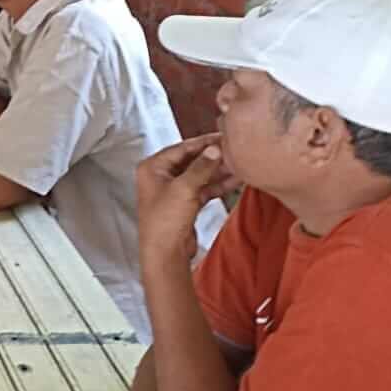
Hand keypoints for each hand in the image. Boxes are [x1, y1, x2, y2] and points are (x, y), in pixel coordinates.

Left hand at [136, 134, 233, 265]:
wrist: (166, 253)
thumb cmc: (164, 222)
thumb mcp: (184, 188)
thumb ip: (201, 167)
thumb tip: (214, 150)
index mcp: (152, 168)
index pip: (181, 148)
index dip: (202, 142)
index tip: (221, 137)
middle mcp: (160, 177)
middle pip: (191, 161)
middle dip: (213, 157)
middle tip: (233, 149)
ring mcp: (174, 191)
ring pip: (200, 175)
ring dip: (219, 171)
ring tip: (238, 163)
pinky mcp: (185, 204)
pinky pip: (204, 189)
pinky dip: (218, 185)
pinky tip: (235, 180)